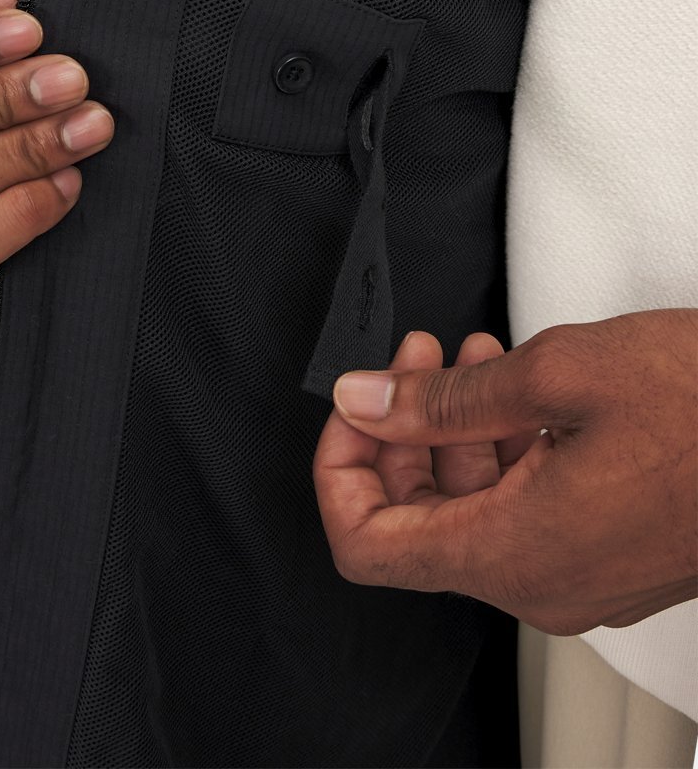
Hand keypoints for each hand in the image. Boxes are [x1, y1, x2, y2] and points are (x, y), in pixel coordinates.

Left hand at [313, 308, 697, 634]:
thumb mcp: (556, 374)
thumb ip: (439, 400)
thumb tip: (360, 401)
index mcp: (512, 552)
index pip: (366, 546)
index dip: (340, 472)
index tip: (354, 409)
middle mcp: (536, 583)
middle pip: (415, 524)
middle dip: (400, 432)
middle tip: (412, 360)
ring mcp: (573, 575)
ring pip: (468, 511)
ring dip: (452, 430)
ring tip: (464, 359)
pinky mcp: (602, 555)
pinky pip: (519, 512)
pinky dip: (499, 449)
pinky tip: (509, 391)